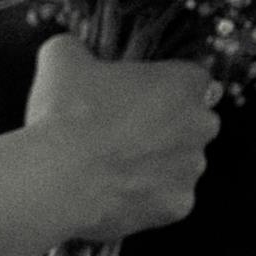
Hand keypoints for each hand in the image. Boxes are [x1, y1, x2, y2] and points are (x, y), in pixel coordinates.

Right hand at [24, 37, 220, 238]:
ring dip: (158, 163)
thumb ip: (78, 48)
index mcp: (183, 83)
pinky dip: (148, 197)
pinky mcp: (178, 207)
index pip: (193, 78)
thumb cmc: (66, 113)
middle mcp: (199, 125)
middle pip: (194, 122)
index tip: (140, 95)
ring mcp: (191, 170)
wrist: (55, 179)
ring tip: (115, 166)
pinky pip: (168, 199)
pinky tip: (117, 192)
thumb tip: (72, 50)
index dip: (165, 86)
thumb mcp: (61, 59)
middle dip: (169, 126)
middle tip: (125, 131)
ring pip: (182, 163)